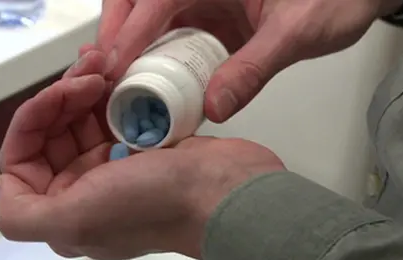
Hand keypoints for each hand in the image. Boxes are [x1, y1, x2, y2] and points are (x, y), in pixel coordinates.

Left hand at [0, 51, 284, 258]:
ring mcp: (113, 168)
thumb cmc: (158, 203)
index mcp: (64, 210)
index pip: (22, 160)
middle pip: (51, 135)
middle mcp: (84, 191)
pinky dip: (108, 93)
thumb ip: (24, 215)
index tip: (61, 95)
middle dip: (61, 97)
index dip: (32, 122)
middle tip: (86, 71)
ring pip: (80, 120)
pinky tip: (113, 72)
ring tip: (99, 62)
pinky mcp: (140, 148)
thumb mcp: (79, 219)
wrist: (225, 192)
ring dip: (83, 89)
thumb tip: (5, 187)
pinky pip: (110, 114)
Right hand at [96, 0, 402, 122]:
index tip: (113, 68)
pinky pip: (171, 32)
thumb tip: (214, 106)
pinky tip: (154, 80)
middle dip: (117, 33)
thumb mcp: (296, 32)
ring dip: (131, 46)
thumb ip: (254, 67)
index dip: (130, 33)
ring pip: (149, 16)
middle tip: (106, 73)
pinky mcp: (209, 15)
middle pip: (137, 0)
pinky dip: (156, 56)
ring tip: (120, 80)